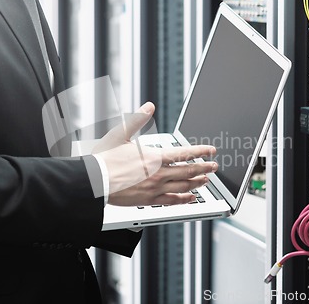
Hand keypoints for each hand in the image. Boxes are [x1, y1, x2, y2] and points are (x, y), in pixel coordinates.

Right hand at [93, 102, 216, 205]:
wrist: (94, 181)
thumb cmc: (104, 159)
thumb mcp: (121, 134)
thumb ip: (137, 119)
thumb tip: (148, 107)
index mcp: (153, 156)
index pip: (184, 153)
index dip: (200, 152)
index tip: (210, 151)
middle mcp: (158, 173)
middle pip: (188, 171)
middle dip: (204, 168)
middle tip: (214, 166)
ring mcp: (155, 188)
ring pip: (183, 186)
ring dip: (197, 182)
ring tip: (205, 180)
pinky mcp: (149, 199)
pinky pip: (172, 200)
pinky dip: (184, 199)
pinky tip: (190, 198)